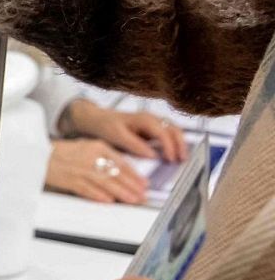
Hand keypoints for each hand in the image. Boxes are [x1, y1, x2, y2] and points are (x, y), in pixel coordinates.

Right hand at [45, 138, 148, 203]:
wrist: (39, 154)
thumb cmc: (62, 152)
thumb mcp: (87, 146)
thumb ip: (104, 156)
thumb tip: (121, 171)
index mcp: (98, 146)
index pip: (121, 162)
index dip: (134, 175)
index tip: (143, 183)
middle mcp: (91, 157)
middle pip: (117, 174)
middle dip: (132, 186)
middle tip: (143, 195)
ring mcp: (80, 169)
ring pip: (106, 183)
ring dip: (121, 193)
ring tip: (132, 200)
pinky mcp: (70, 180)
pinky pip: (88, 189)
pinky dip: (99, 196)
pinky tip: (108, 201)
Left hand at [63, 99, 188, 161]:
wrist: (96, 119)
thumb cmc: (105, 126)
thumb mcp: (117, 136)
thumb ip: (134, 145)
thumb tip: (153, 155)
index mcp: (145, 119)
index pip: (163, 133)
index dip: (169, 147)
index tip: (171, 160)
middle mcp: (152, 119)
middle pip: (174, 129)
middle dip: (180, 144)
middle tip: (182, 160)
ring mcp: (154, 123)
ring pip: (174, 131)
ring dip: (180, 144)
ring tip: (181, 158)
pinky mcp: (152, 129)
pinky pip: (168, 135)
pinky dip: (173, 143)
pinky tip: (173, 154)